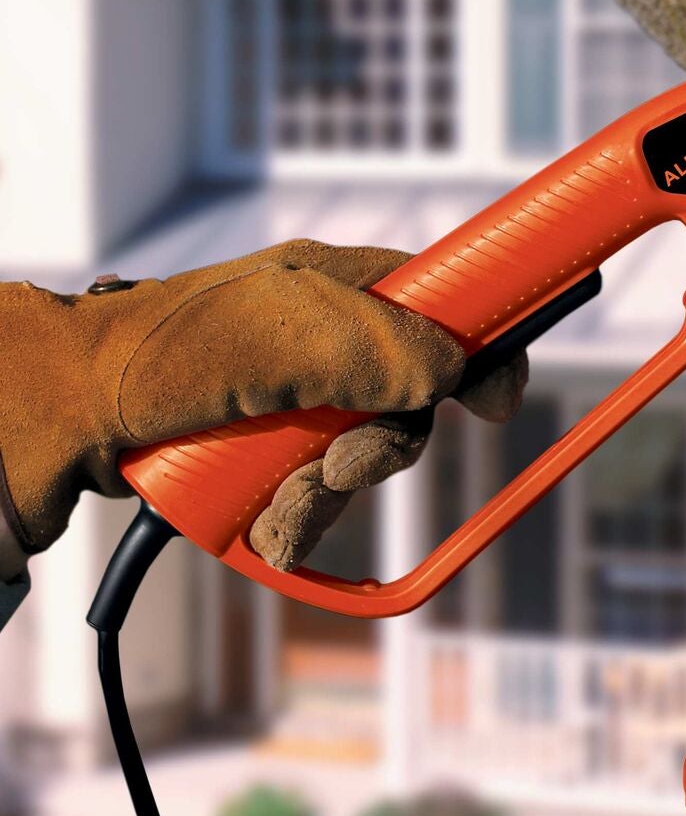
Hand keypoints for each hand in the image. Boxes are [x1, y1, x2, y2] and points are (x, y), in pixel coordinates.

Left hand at [0, 241, 525, 566]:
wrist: (61, 421)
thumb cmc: (156, 359)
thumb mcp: (272, 338)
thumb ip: (368, 348)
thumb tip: (450, 373)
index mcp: (333, 287)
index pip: (444, 301)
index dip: (481, 345)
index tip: (495, 404)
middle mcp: (322, 338)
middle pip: (410, 399)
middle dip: (381, 449)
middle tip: (337, 469)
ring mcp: (293, 395)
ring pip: (362, 456)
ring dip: (328, 497)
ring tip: (277, 513)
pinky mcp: (264, 448)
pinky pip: (316, 493)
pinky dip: (299, 520)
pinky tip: (267, 529)